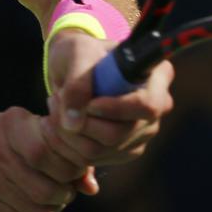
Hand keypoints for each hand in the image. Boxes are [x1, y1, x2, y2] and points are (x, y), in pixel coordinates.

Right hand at [0, 108, 98, 211]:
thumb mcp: (22, 133)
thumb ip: (60, 152)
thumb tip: (91, 187)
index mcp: (10, 124)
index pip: (50, 152)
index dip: (70, 167)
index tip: (73, 170)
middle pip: (48, 187)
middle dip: (64, 194)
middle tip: (64, 191)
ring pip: (39, 209)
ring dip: (52, 209)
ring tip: (49, 201)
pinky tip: (31, 209)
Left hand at [44, 30, 174, 166]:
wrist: (74, 68)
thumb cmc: (81, 51)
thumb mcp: (77, 53)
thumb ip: (77, 83)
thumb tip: (74, 123)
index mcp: (157, 76)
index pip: (147, 105)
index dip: (115, 109)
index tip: (88, 103)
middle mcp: (157, 107)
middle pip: (119, 134)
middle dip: (80, 122)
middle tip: (55, 100)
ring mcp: (143, 132)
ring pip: (101, 150)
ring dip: (67, 133)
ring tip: (54, 107)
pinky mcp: (124, 150)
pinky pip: (92, 159)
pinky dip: (67, 145)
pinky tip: (58, 124)